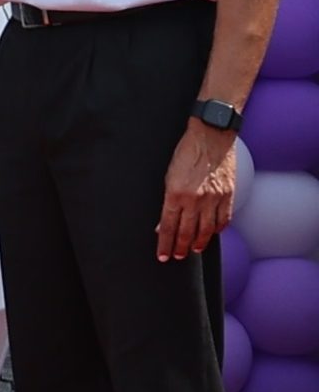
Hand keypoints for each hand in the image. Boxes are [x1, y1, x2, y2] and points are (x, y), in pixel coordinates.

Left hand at [157, 119, 236, 261]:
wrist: (211, 135)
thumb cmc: (186, 152)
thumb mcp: (169, 175)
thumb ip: (168, 200)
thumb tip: (164, 223)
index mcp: (175, 193)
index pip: (168, 227)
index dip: (165, 244)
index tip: (163, 256)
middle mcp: (195, 199)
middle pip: (187, 233)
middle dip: (180, 248)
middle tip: (177, 256)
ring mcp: (214, 199)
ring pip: (207, 231)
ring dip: (199, 243)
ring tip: (193, 250)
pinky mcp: (228, 195)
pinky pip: (224, 220)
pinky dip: (217, 230)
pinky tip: (212, 234)